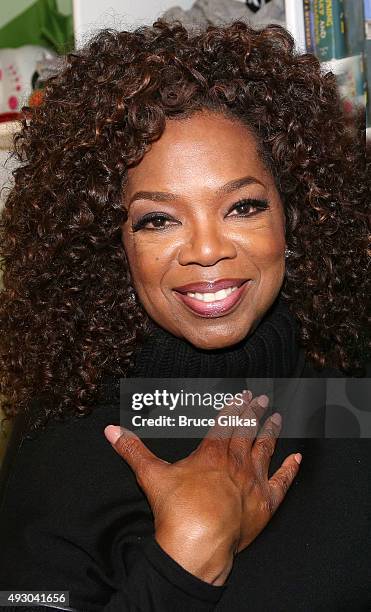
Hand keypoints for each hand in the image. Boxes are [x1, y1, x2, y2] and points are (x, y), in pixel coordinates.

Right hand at [104, 390, 301, 585]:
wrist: (199, 544)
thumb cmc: (176, 510)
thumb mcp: (150, 474)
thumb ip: (132, 450)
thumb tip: (111, 430)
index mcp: (211, 453)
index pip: (226, 422)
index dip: (235, 407)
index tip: (243, 395)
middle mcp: (236, 462)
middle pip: (248, 431)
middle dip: (254, 413)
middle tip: (263, 399)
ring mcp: (253, 481)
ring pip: (266, 449)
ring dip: (271, 432)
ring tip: (277, 417)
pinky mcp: (265, 504)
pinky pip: (283, 482)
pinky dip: (290, 469)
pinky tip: (297, 458)